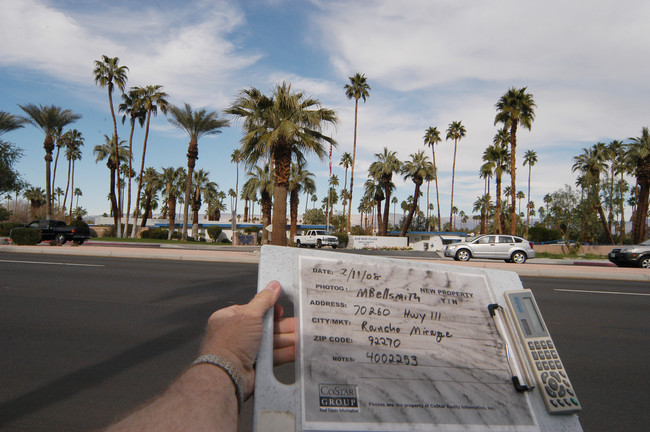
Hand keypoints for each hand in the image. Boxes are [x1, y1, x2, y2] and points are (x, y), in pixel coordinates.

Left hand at [198, 281, 294, 398]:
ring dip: (287, 339)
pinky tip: (295, 350)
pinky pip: (273, 356)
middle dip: (283, 326)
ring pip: (271, 342)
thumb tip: (272, 287)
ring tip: (301, 336)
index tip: (281, 310)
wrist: (226, 375)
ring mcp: (246, 350)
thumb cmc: (229, 345)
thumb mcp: (248, 315)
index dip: (269, 309)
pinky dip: (285, 353)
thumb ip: (263, 300)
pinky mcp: (255, 365)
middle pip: (266, 326)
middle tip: (298, 324)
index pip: (254, 310)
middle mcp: (237, 334)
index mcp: (230, 319)